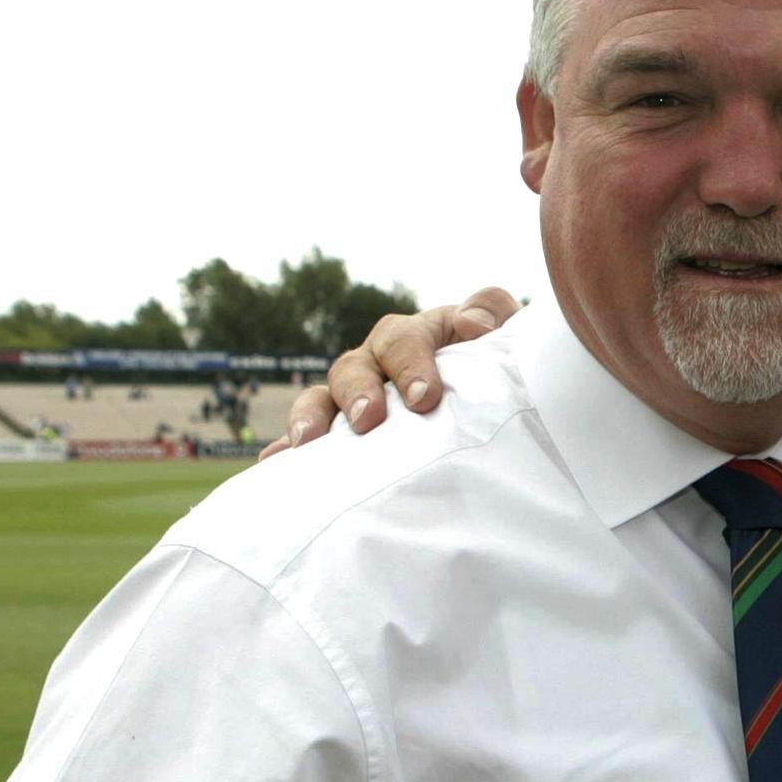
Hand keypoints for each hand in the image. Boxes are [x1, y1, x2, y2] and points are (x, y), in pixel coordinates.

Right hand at [260, 288, 523, 459]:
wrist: (492, 401)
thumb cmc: (499, 368)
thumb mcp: (508, 338)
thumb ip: (496, 315)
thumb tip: (470, 324)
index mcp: (418, 336)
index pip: (406, 340)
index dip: (412, 364)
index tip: (426, 398)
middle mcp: (378, 362)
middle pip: (355, 367)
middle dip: (359, 392)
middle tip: (369, 420)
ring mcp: (356, 394)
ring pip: (323, 396)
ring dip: (311, 416)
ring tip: (307, 443)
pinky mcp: (341, 429)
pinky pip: (307, 436)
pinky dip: (288, 448)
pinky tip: (273, 465)